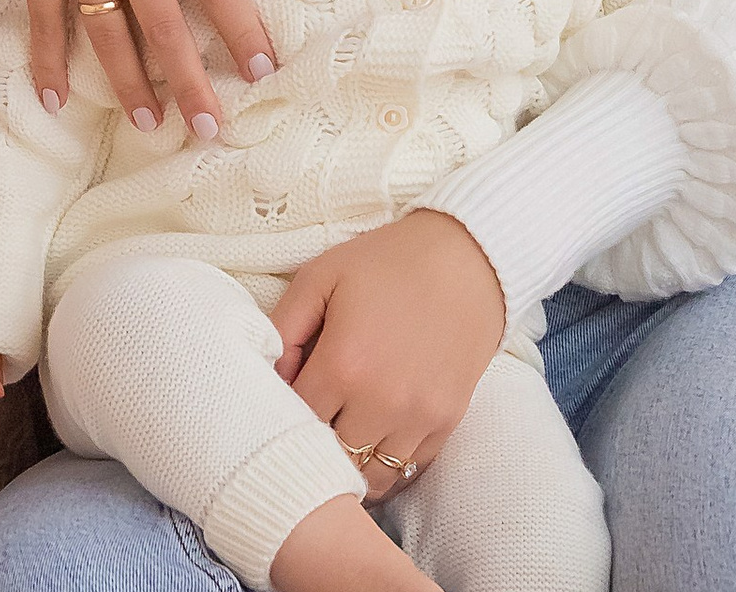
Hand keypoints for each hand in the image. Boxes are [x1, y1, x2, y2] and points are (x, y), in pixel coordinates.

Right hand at [0, 0, 276, 133]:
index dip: (241, 28)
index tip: (262, 70)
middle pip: (164, 24)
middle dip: (189, 81)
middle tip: (210, 127)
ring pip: (108, 35)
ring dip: (129, 85)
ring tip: (150, 125)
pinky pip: (44, 22)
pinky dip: (48, 62)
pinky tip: (54, 101)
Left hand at [272, 211, 504, 499]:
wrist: (467, 259)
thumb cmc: (387, 263)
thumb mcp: (321, 275)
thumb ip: (284, 325)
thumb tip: (269, 374)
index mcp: (343, 363)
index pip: (295, 420)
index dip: (284, 411)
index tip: (287, 395)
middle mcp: (381, 401)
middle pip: (331, 456)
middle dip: (316, 439)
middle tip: (314, 415)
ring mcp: (418, 417)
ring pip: (371, 476)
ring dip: (352, 461)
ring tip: (344, 430)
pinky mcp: (447, 422)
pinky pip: (409, 469)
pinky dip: (389, 463)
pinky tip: (377, 435)